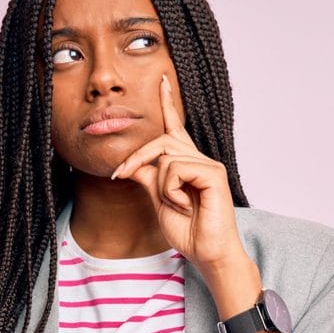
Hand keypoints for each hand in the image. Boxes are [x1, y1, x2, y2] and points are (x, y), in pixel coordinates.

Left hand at [111, 75, 253, 277]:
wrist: (206, 252)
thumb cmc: (188, 230)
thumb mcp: (158, 200)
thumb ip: (148, 177)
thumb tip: (131, 162)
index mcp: (186, 163)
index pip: (174, 127)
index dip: (166, 103)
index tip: (161, 80)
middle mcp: (198, 159)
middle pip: (160, 141)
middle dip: (136, 158)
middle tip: (121, 175)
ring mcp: (208, 164)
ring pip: (165, 157)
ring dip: (160, 186)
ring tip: (175, 205)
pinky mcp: (213, 173)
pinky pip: (175, 169)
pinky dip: (171, 191)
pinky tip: (184, 205)